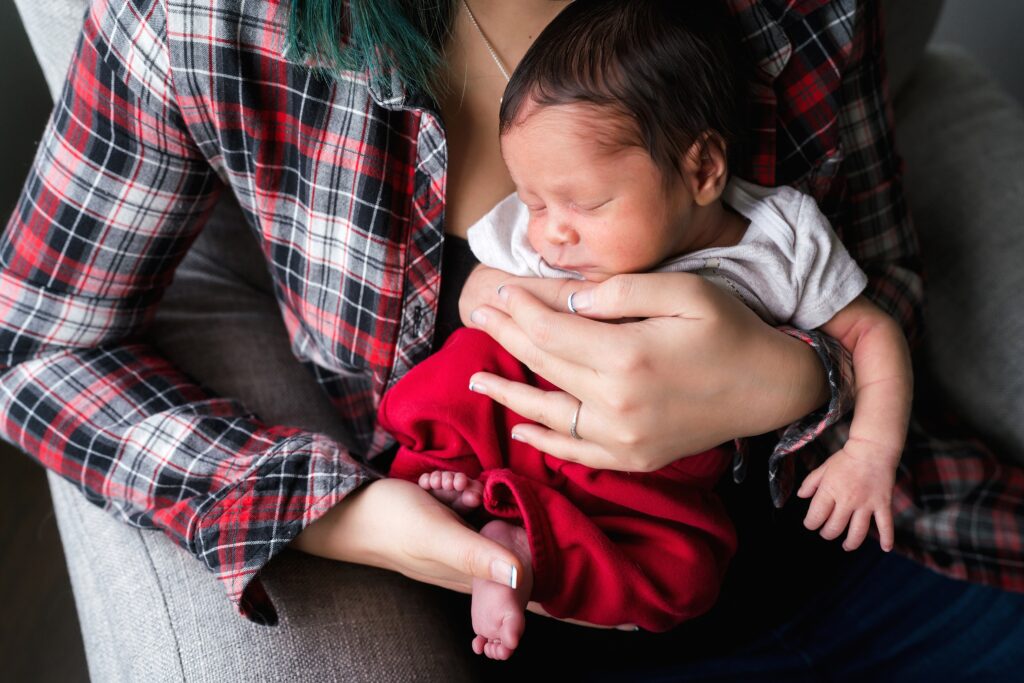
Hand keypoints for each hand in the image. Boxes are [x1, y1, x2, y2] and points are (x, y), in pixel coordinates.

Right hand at [294, 478, 637, 628]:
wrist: (344, 509)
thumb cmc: (388, 524)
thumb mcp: (437, 534)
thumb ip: (477, 554)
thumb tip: (523, 574)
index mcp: (478, 575)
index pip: (533, 595)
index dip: (574, 604)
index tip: (623, 617)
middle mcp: (478, 561)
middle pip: (515, 539)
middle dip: (500, 511)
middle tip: (456, 496)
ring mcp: (466, 539)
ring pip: (493, 512)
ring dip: (470, 493)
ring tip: (441, 490)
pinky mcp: (455, 518)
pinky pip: (472, 498)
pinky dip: (457, 489)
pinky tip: (436, 485)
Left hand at [466, 272, 828, 471]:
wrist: (772, 388)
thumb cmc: (730, 330)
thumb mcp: (682, 292)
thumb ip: (618, 294)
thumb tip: (564, 301)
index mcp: (627, 356)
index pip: (551, 329)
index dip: (521, 308)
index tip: (502, 291)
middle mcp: (617, 404)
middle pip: (543, 365)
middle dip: (507, 336)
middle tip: (478, 315)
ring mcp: (623, 438)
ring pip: (548, 412)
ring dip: (508, 392)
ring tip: (475, 377)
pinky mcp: (634, 458)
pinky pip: (575, 451)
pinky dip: (544, 442)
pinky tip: (520, 430)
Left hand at [796, 438, 897, 550]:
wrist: (872, 448)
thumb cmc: (846, 458)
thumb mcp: (824, 468)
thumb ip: (810, 483)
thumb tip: (800, 496)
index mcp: (830, 490)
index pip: (816, 516)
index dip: (811, 523)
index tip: (811, 524)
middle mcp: (847, 500)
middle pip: (835, 527)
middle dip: (827, 533)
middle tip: (826, 533)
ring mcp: (866, 504)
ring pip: (857, 532)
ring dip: (850, 543)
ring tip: (846, 546)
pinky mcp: (882, 504)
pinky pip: (886, 525)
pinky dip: (887, 538)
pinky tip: (885, 548)